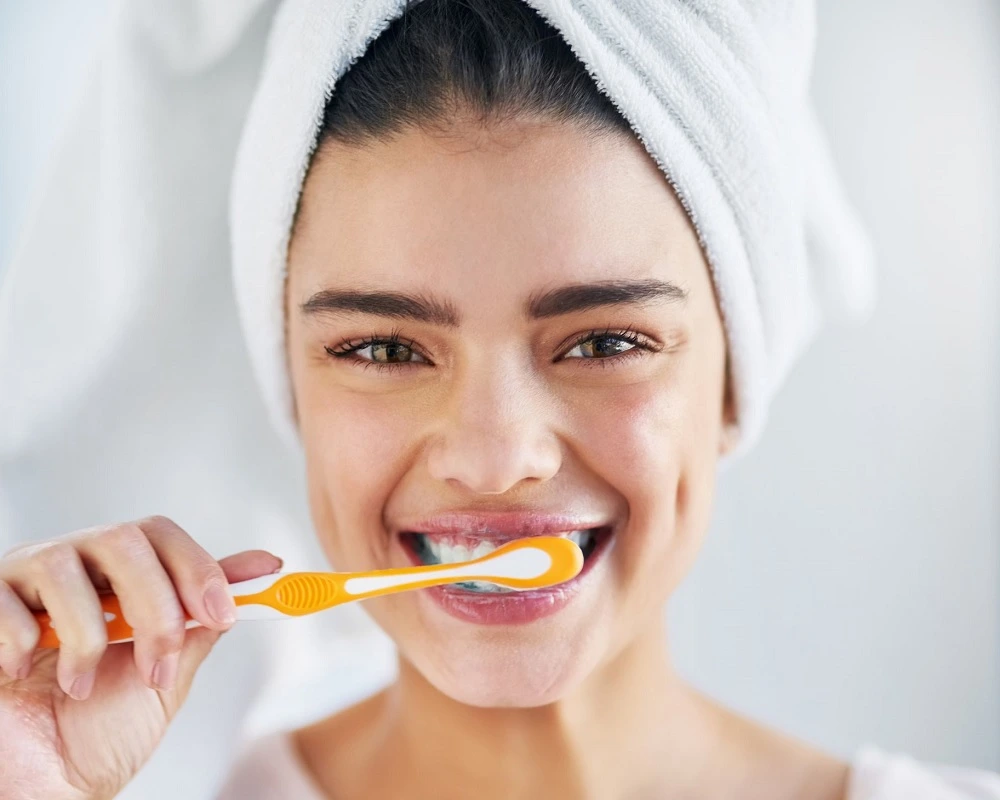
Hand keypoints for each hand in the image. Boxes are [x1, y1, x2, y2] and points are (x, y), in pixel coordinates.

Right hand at [0, 515, 280, 799]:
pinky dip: (26, 643)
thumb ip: (202, 620)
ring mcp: (23, 583)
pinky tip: (26, 673)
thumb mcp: (167, 673)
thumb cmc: (97, 734)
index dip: (197, 568)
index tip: (225, 613)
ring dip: (89, 635)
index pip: (161, 536)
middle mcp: (73, 567)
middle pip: (122, 539)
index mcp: (118, 576)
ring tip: (81, 686)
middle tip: (155, 665)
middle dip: (154, 605)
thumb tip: (263, 570)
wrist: (44, 787)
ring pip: (65, 563)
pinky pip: (7, 602)